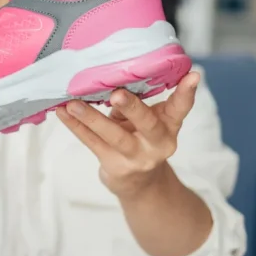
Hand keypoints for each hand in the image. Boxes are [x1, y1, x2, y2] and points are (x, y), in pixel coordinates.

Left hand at [56, 72, 199, 199]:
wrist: (140, 183)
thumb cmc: (141, 139)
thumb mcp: (148, 121)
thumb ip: (139, 102)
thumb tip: (113, 73)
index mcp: (169, 127)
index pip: (180, 109)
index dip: (187, 92)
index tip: (194, 75)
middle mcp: (156, 143)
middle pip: (147, 124)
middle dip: (132, 108)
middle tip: (118, 93)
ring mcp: (135, 156)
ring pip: (113, 136)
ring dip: (91, 118)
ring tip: (72, 104)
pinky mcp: (114, 165)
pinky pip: (91, 142)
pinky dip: (75, 126)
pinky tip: (62, 112)